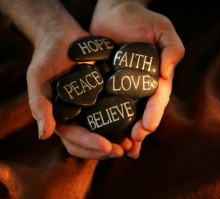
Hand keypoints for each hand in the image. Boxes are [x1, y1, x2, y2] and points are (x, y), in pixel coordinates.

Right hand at [27, 22, 124, 158]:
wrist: (64, 37)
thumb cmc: (47, 57)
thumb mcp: (38, 78)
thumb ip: (39, 104)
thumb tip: (44, 135)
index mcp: (61, 117)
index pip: (74, 138)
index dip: (90, 145)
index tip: (108, 147)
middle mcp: (78, 116)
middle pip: (90, 142)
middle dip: (106, 149)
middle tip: (124, 150)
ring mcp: (92, 108)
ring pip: (104, 132)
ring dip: (118, 140)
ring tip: (133, 143)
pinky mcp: (105, 96)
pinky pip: (115, 113)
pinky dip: (125, 122)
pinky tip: (137, 123)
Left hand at [89, 1, 184, 157]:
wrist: (113, 10)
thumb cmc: (141, 19)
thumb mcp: (163, 29)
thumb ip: (172, 49)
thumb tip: (167, 75)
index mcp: (155, 77)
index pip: (157, 99)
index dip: (153, 114)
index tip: (147, 127)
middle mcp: (139, 86)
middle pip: (141, 112)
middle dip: (139, 129)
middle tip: (133, 143)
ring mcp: (121, 86)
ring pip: (124, 113)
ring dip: (123, 132)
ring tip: (121, 148)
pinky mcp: (104, 83)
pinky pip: (104, 103)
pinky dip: (104, 119)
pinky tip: (101, 134)